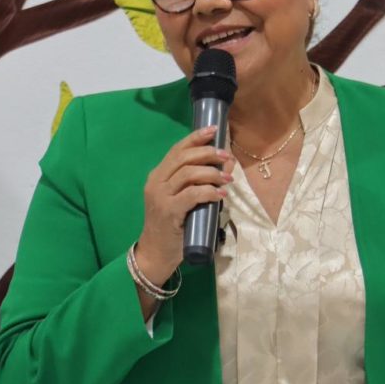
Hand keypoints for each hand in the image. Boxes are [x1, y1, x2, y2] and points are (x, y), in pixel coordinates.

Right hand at [137, 126, 233, 284]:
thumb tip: (225, 164)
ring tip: (227, 178)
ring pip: (188, 173)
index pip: (177, 150)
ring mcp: (161, 196)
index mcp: (158, 176)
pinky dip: (209, 191)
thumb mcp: (183, 200)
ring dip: (212, 172)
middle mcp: (157, 182)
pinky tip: (221, 195)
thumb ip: (198, 183)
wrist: (156, 253)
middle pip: (183, 157)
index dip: (196, 138)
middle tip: (226, 156)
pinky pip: (192, 194)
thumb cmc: (172, 226)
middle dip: (208, 153)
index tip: (215, 130)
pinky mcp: (169, 211)